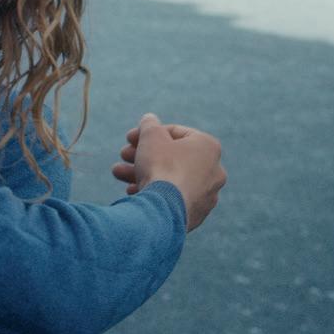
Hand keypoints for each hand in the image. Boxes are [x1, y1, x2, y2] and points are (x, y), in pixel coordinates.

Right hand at [110, 113, 225, 231]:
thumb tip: (149, 119)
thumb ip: (150, 124)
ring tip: (119, 173)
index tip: (130, 138)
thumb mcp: (151, 136)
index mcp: (208, 147)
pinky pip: (173, 198)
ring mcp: (207, 195)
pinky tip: (133, 191)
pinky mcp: (197, 214)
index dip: (148, 132)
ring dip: (143, 173)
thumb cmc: (161, 167)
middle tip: (123, 155)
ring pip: (170, 178)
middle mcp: (214, 171)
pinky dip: (154, 192)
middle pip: (172, 157)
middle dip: (143, 155)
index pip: (175, 133)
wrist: (164, 209)